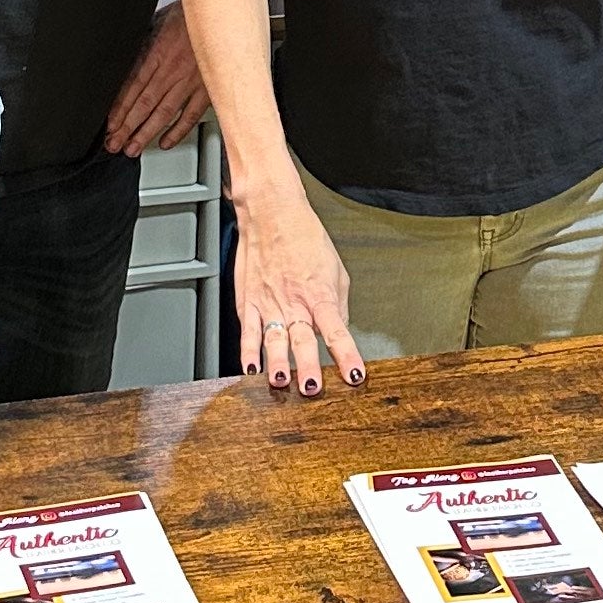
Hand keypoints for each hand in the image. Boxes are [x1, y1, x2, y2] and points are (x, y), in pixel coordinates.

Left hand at [104, 3, 210, 154]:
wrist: (222, 11)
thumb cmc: (191, 14)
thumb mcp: (158, 20)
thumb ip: (145, 42)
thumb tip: (128, 57)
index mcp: (157, 52)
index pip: (132, 87)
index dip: (119, 108)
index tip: (110, 124)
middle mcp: (171, 70)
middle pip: (143, 103)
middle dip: (126, 127)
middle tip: (114, 143)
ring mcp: (190, 81)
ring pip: (163, 112)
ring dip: (146, 133)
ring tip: (133, 148)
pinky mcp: (208, 88)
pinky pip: (190, 114)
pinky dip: (178, 130)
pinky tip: (165, 141)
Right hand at [232, 180, 363, 396]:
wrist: (272, 214)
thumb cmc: (304, 238)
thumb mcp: (336, 271)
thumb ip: (338, 305)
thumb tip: (339, 330)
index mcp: (320, 294)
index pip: (337, 331)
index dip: (347, 355)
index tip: (354, 375)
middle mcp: (295, 301)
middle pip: (302, 340)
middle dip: (307, 366)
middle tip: (311, 388)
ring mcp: (269, 303)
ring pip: (273, 340)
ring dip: (276, 364)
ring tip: (279, 383)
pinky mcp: (249, 302)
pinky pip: (248, 332)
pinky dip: (247, 352)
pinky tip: (250, 369)